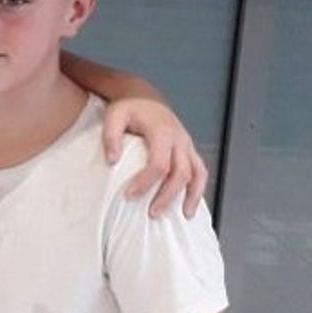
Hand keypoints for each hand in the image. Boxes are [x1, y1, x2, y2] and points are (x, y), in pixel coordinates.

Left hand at [102, 98, 207, 218]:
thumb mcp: (114, 116)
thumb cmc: (128, 108)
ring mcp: (187, 144)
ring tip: (183, 216)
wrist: (144, 97)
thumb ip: (111, 137)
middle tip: (151, 213)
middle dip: (167, 195)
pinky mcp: (189, 150)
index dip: (146, 182)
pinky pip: (200, 171)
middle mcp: (179, 139)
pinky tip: (189, 206)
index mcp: (162, 131)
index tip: (129, 195)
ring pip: (197, 173)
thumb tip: (112, 160)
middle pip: (180, 173)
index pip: (159, 163)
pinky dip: (198, 189)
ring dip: (191, 196)